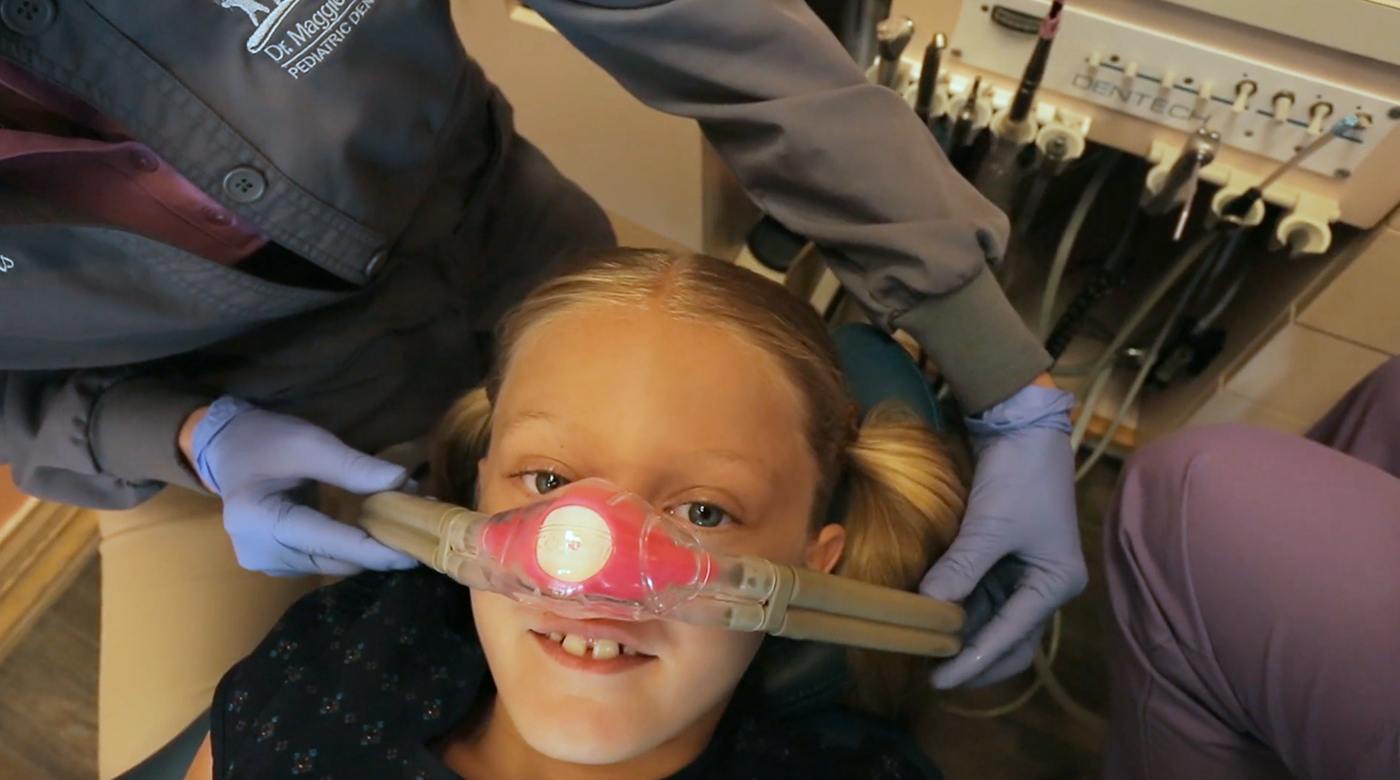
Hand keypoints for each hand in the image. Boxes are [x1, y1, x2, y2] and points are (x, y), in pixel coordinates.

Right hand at [190, 396, 417, 575]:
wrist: (227, 449)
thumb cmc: (266, 440)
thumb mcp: (309, 443)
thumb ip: (353, 467)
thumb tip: (403, 483)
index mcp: (258, 520)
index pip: (326, 542)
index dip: (372, 550)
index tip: (412, 555)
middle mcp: (259, 553)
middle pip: (332, 559)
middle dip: (376, 547)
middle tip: (415, 529)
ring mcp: (264, 564)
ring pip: (330, 565)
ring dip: (364, 549)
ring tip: (396, 525)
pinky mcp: (274, 565)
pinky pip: (321, 562)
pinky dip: (347, 548)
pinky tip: (366, 530)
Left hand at [921, 383, 1085, 688]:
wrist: (1022, 429)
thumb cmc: (1019, 477)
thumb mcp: (989, 526)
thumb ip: (961, 569)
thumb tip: (927, 608)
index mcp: (1055, 584)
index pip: (1013, 635)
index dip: (975, 660)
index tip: (940, 679)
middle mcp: (1043, 586)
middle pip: (1010, 640)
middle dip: (974, 660)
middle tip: (934, 676)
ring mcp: (1023, 574)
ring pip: (991, 620)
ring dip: (962, 636)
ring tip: (925, 651)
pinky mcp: (1002, 559)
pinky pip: (980, 596)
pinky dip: (958, 609)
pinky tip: (931, 620)